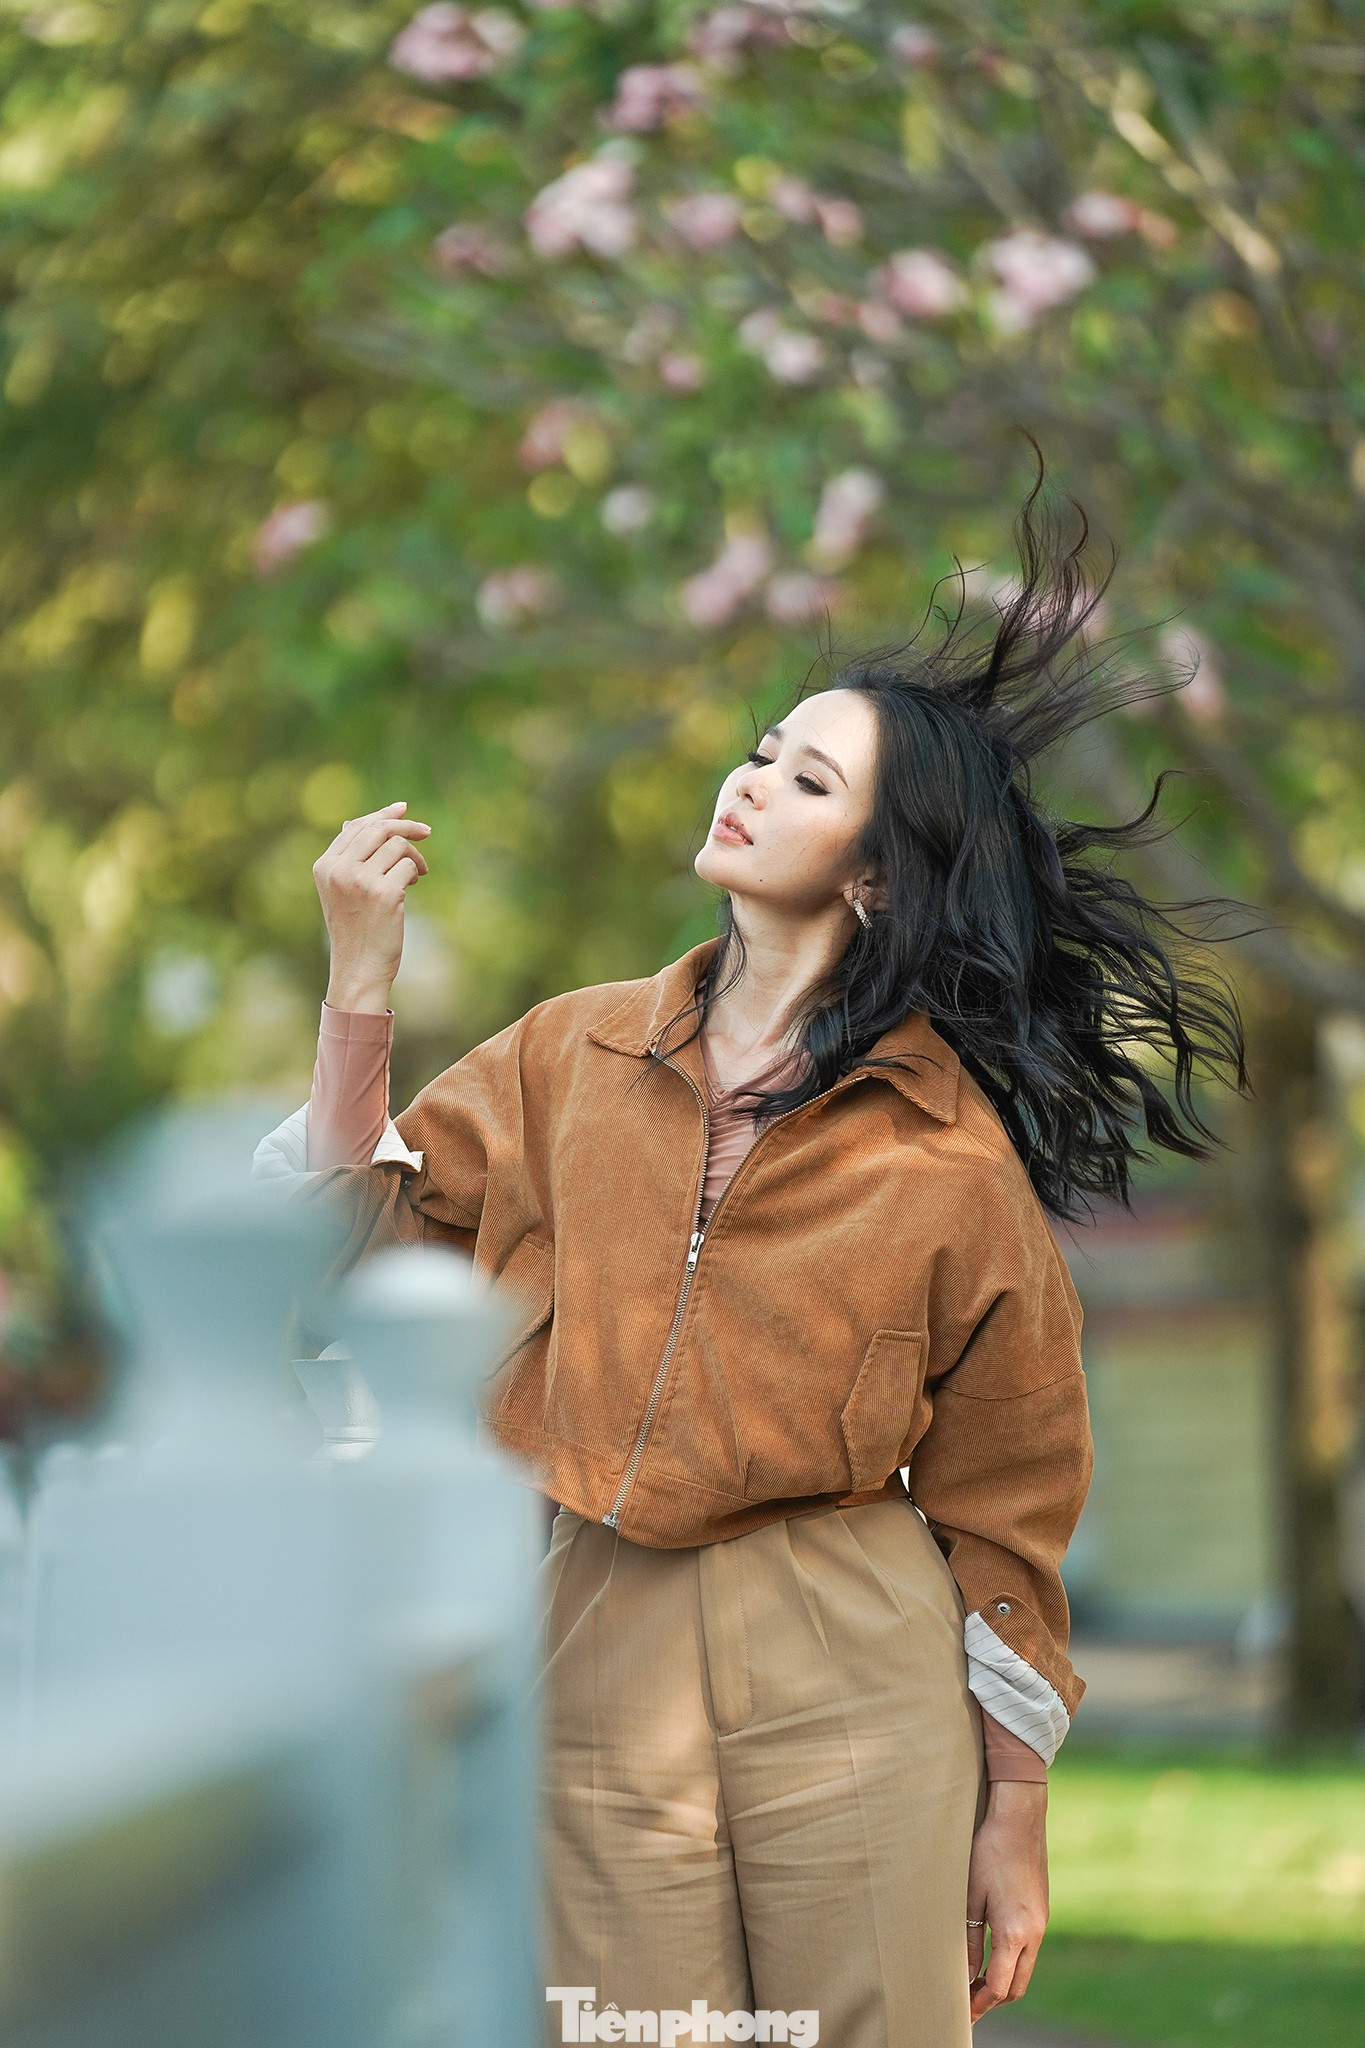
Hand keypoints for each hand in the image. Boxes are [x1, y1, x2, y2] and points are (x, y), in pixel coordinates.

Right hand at [313, 800, 431, 1013]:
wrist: (358, 969)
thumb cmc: (354, 930)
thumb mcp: (340, 891)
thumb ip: (347, 858)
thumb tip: (354, 821)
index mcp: (324, 866)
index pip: (356, 826)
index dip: (382, 814)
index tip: (403, 809)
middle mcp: (339, 870)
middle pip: (379, 828)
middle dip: (406, 826)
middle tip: (426, 832)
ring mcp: (361, 881)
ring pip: (397, 845)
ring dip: (414, 856)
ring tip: (417, 874)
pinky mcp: (384, 893)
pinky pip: (409, 865)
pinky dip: (415, 873)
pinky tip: (412, 886)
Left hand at [966, 1779, 1048, 2020]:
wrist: (1019, 1818)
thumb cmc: (988, 1852)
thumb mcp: (971, 1898)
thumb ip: (970, 1941)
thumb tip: (966, 1975)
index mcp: (1015, 1932)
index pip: (1000, 1986)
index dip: (980, 2004)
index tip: (963, 2012)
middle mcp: (1035, 1933)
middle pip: (1018, 1985)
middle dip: (993, 1999)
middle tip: (968, 2004)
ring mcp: (1042, 1923)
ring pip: (1025, 1968)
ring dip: (1004, 1981)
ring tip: (976, 1983)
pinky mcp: (1042, 1911)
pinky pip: (1029, 1949)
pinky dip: (1012, 1961)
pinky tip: (993, 1955)